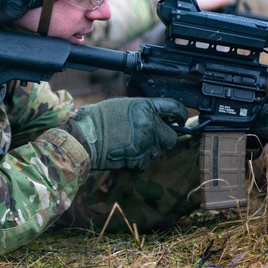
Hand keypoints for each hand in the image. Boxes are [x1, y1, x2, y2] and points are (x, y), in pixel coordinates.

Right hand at [62, 98, 186, 170]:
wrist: (86, 136)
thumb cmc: (99, 118)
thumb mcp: (123, 106)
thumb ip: (142, 111)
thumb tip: (155, 116)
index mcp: (146, 107)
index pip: (174, 107)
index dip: (181, 114)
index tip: (181, 119)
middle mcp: (150, 125)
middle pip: (171, 137)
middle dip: (163, 139)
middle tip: (151, 137)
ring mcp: (146, 143)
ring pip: (157, 151)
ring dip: (148, 150)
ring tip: (131, 144)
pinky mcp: (139, 158)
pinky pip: (145, 161)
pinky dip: (138, 159)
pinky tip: (125, 152)